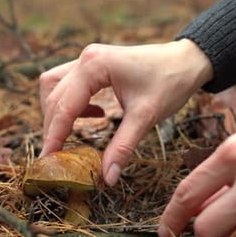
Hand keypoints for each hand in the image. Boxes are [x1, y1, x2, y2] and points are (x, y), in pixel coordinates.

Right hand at [40, 39, 212, 184]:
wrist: (188, 61)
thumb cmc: (170, 82)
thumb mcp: (145, 117)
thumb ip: (122, 147)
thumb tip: (107, 178)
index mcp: (94, 66)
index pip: (64, 106)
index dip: (54, 136)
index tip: (47, 161)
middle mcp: (86, 58)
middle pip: (54, 97)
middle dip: (53, 127)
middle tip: (57, 156)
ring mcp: (89, 58)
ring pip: (55, 86)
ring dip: (58, 112)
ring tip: (69, 136)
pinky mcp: (95, 64)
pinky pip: (70, 83)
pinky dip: (73, 103)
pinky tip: (95, 115)